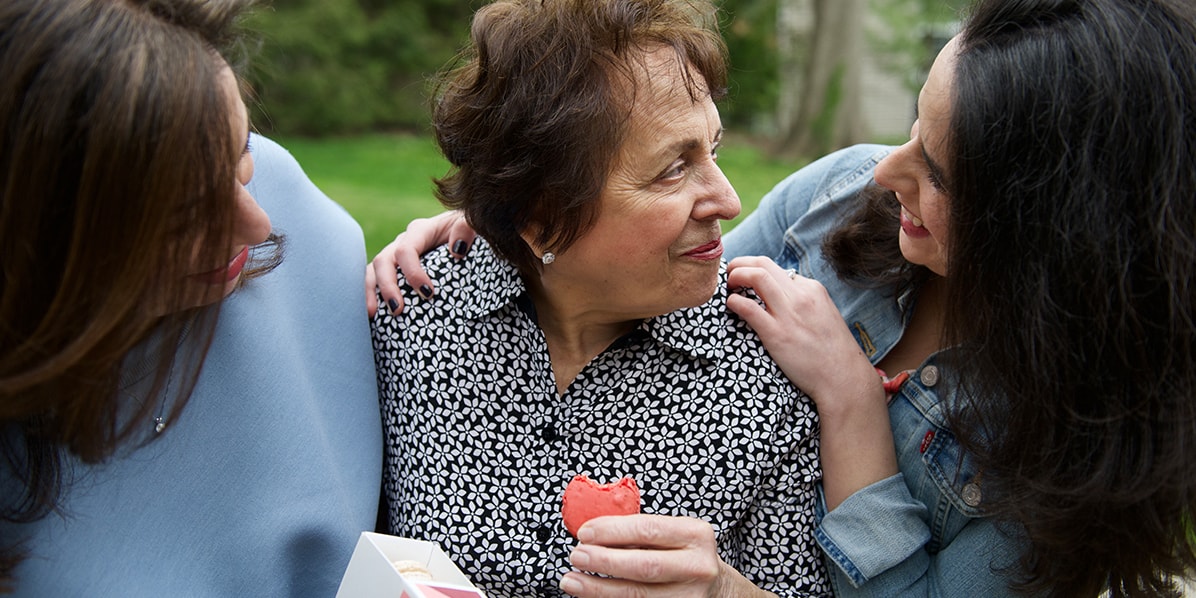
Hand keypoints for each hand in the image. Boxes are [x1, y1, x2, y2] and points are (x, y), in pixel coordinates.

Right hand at [364, 210, 476, 316]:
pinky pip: (373, 281)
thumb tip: (457, 250)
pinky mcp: (393, 270)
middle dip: (388, 286)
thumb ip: (466, 229)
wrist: (462, 234)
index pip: (407, 250)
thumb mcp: (469, 225)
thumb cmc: (466, 232)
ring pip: (372, 271)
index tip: (428, 293)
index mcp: (420, 231)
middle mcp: (402, 242)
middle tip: (398, 310)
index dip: (413, 272)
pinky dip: (369, 296)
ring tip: (373, 314)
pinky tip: (371, 316)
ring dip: (371, 293)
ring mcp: (394, 256)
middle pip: (384, 261)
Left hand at [558, 514, 772, 597]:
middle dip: (603, 561)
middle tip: (576, 556)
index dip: (612, 531)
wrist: (719, 591)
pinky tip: (593, 597)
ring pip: (638, 595)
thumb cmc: (685, 557)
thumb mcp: (673, 536)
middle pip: (644, 566)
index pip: (647, 529)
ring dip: (599, 589)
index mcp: (695, 534)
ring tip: (572, 581)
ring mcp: (692, 597)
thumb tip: (591, 534)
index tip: (584, 532)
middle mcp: (698, 567)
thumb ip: (639, 533)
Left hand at [724, 256, 877, 406]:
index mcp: (813, 289)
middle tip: (730, 273)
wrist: (843, 378)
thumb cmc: (833, 352)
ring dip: (736, 275)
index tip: (747, 280)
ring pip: (756, 276)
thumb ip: (805, 303)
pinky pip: (748, 308)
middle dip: (741, 263)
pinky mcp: (776, 334)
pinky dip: (734, 301)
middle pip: (763, 263)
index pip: (778, 270)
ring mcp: (788, 314)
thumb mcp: (825, 315)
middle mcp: (801, 296)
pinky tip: (731, 305)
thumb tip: (783, 297)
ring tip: (727, 285)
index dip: (758, 272)